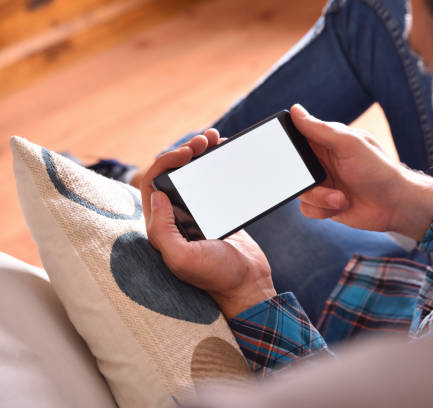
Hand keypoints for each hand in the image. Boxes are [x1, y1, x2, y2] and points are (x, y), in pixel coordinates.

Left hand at [140, 131, 274, 318]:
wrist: (248, 285)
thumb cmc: (217, 276)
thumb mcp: (182, 259)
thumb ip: (163, 231)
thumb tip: (157, 196)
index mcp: (162, 227)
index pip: (154, 184)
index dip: (166, 162)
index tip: (187, 152)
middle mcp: (176, 218)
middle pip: (173, 174)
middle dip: (185, 151)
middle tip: (203, 140)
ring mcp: (198, 214)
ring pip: (193, 175)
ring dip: (200, 154)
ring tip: (214, 139)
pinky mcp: (218, 212)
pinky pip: (213, 182)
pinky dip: (216, 165)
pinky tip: (225, 153)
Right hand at [292, 104, 432, 239]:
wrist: (395, 205)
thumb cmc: (378, 170)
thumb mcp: (349, 144)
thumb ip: (320, 129)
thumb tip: (296, 110)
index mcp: (326, 141)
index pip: (296, 137)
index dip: (288, 146)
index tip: (292, 157)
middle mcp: (321, 162)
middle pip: (292, 169)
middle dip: (304, 180)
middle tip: (320, 181)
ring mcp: (323, 183)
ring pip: (300, 191)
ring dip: (319, 198)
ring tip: (340, 199)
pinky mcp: (325, 203)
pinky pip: (307, 208)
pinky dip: (322, 210)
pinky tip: (341, 206)